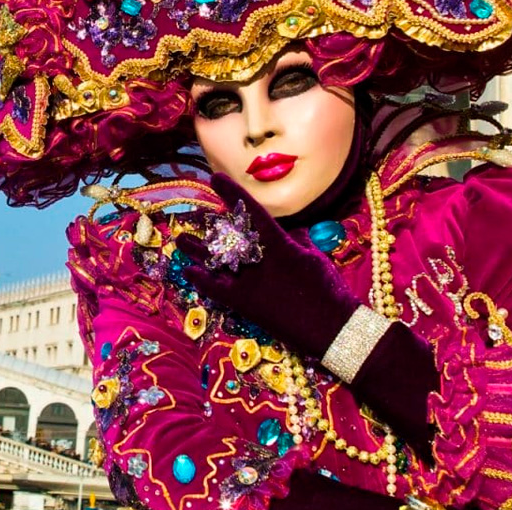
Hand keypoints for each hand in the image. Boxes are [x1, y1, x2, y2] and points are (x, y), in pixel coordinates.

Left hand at [174, 174, 359, 356]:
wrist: (330, 328)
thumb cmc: (329, 290)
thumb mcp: (315, 258)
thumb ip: (299, 241)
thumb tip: (293, 231)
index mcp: (279, 245)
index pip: (251, 212)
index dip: (232, 194)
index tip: (215, 179)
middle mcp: (259, 261)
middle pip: (228, 237)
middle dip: (211, 224)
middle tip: (193, 214)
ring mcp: (249, 283)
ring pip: (216, 260)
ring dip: (198, 250)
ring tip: (181, 239)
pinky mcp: (245, 305)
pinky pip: (216, 290)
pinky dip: (201, 281)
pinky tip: (187, 271)